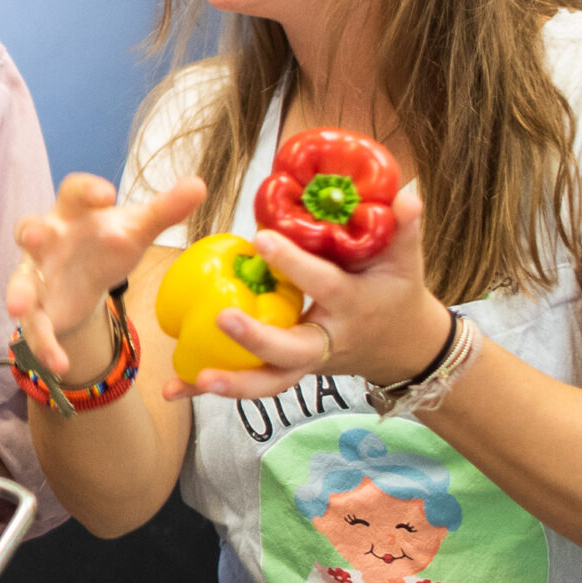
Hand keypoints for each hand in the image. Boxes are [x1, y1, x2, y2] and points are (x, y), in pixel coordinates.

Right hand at [7, 173, 204, 380]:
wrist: (87, 278)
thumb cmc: (107, 242)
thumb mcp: (136, 229)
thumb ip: (165, 209)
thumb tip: (199, 185)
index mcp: (73, 213)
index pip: (73, 192)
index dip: (86, 190)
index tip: (107, 195)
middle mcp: (47, 240)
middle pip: (30, 230)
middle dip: (29, 233)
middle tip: (34, 236)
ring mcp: (37, 275)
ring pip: (21, 282)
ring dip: (18, 293)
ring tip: (20, 308)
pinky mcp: (38, 308)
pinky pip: (35, 326)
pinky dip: (45, 345)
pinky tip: (59, 365)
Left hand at [192, 187, 451, 400]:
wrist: (404, 347)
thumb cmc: (396, 292)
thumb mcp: (405, 261)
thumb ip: (403, 228)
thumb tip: (407, 192)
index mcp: (352, 306)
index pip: (322, 283)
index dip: (294, 263)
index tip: (261, 238)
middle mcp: (327, 340)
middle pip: (292, 350)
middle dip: (258, 339)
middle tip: (222, 318)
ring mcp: (307, 362)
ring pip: (271, 381)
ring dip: (234, 383)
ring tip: (197, 377)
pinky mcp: (288, 372)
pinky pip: (249, 384)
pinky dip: (210, 389)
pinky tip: (174, 390)